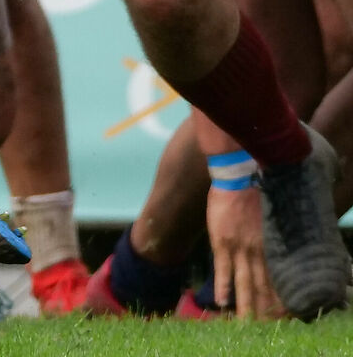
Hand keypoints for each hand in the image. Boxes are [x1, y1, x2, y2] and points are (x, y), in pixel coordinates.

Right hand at [207, 184, 281, 319]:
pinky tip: (223, 302)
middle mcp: (257, 252)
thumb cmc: (255, 194)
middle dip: (264, 308)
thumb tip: (274, 250)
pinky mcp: (222, 242)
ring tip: (246, 323)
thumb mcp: (270, 219)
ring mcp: (239, 248)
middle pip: (262, 286)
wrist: (239, 177)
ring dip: (245, 304)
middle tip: (266, 326)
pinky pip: (223, 269)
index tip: (282, 315)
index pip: (276, 279)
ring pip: (244, 283)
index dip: (278, 298)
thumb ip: (269, 238)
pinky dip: (223, 287)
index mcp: (270, 247)